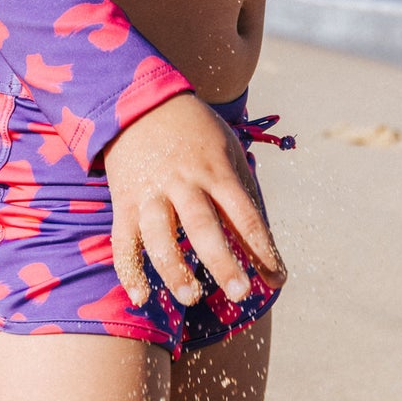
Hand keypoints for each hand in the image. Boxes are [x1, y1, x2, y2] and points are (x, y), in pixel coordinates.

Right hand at [103, 93, 284, 309]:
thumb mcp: (226, 150)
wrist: (140, 103)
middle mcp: (184, 183)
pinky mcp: (124, 201)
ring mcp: (151, 193)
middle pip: (203, 227)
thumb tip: (263, 243)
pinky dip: (130, 270)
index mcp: (216, 171)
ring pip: (160, 235)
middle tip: (240, 293)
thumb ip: (240, 193)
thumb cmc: (195, 133)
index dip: (262, 248)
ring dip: (174, 269)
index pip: (244, 214)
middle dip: (222, 261)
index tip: (277, 279)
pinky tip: (141, 297)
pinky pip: (125, 240)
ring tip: (190, 297)